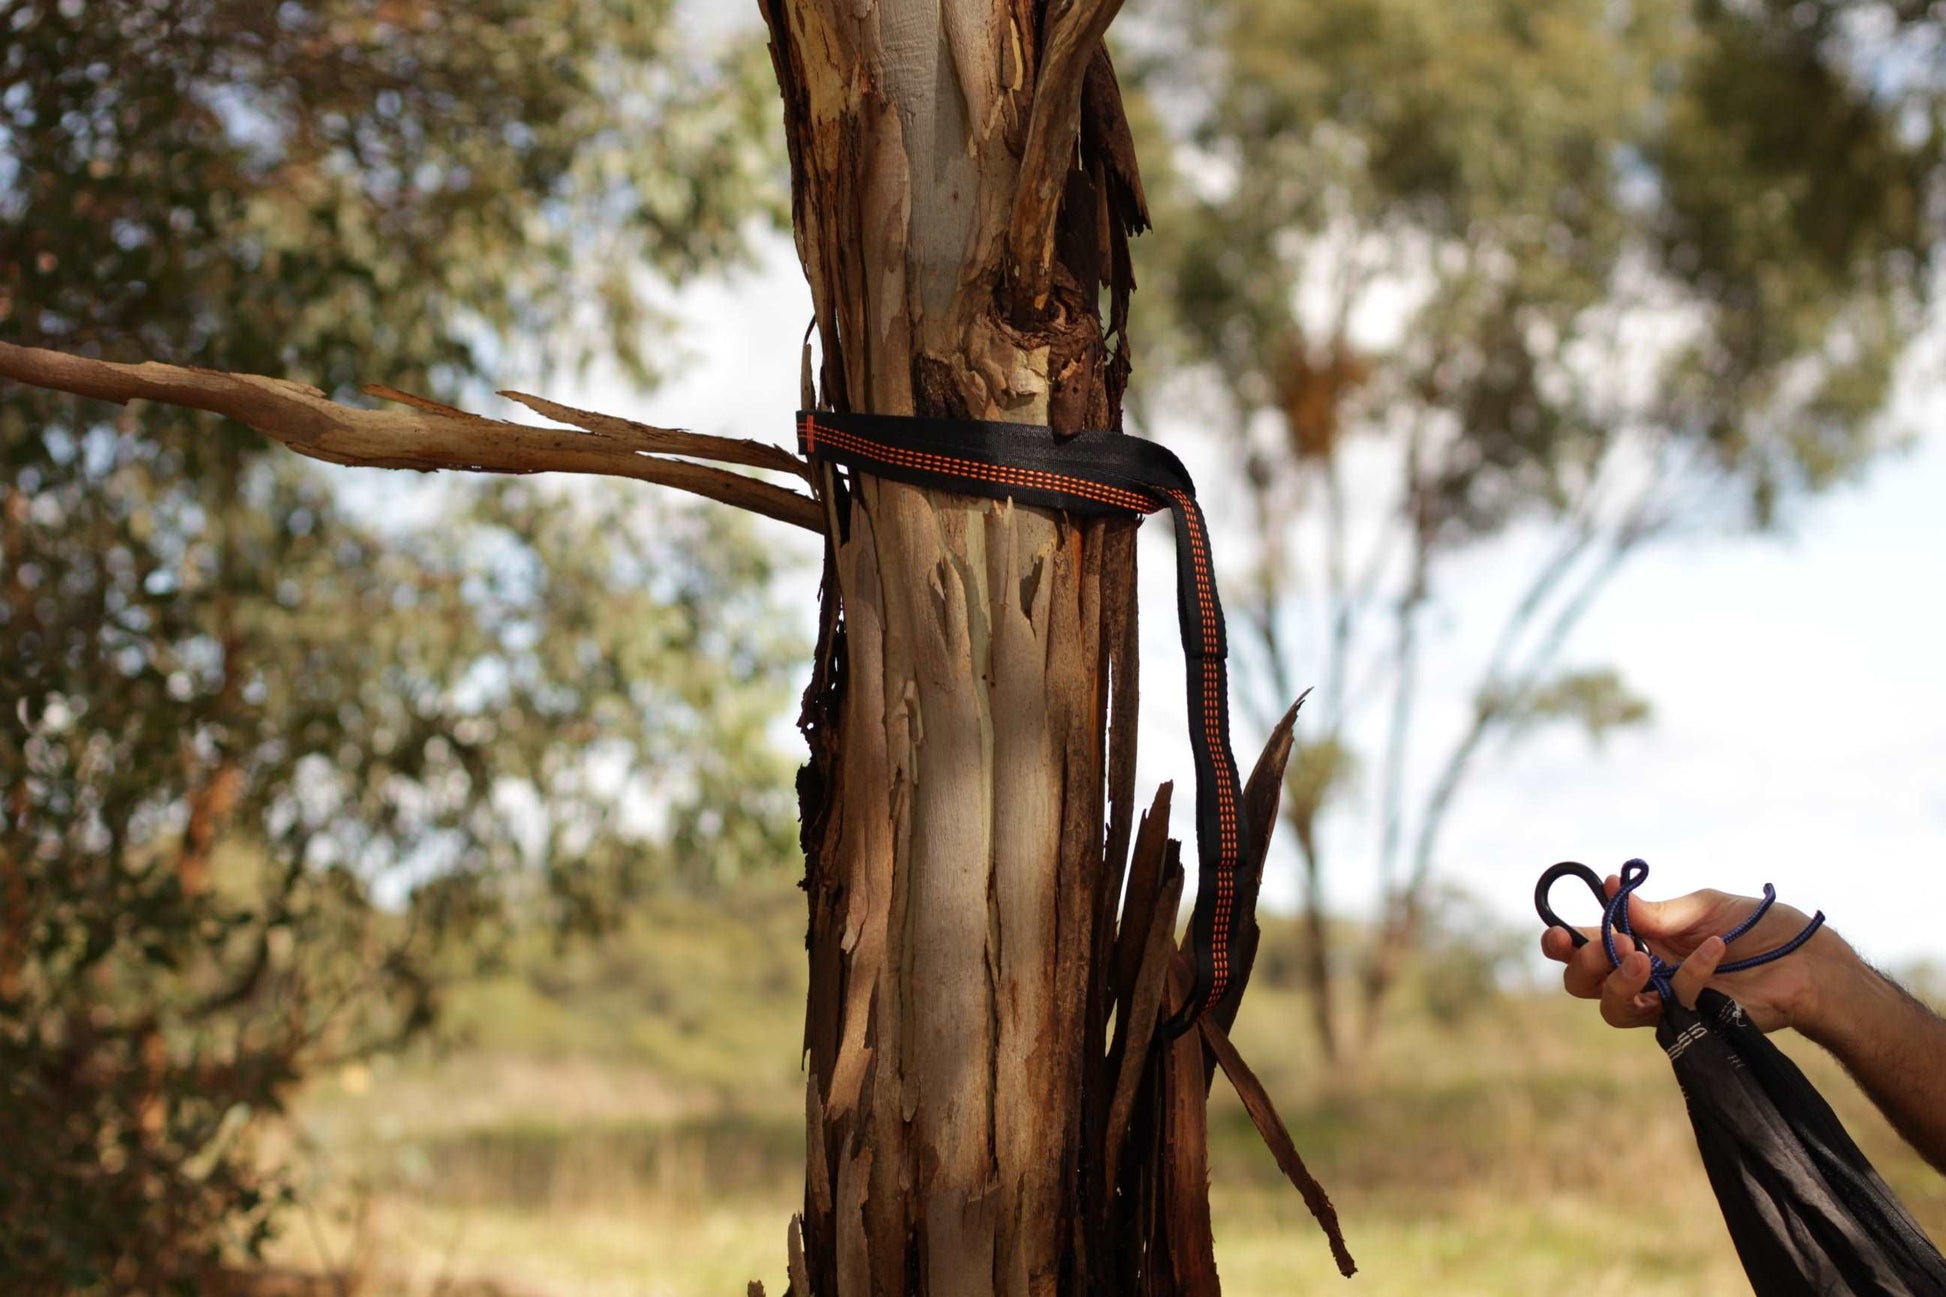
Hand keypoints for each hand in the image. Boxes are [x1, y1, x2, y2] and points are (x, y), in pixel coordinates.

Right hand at [1539, 874, 1840, 1033]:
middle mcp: (1642, 975)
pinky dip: (1693, 971)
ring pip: (1614, 1009)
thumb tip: (1614, 892)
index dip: (1562, 943)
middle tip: (1607, 947)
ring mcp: (1663, 1004)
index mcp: (1637, 940)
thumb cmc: (1756, 929)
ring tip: (1641, 960)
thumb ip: (1659, 911)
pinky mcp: (1690, 1024)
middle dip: (1583, 966)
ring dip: (1619, 982)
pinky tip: (1715, 949)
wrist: (1807, 962)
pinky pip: (1673, 1004)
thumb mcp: (1704, 907)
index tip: (1557, 935)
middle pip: (1584, 985)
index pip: (1585, 945)